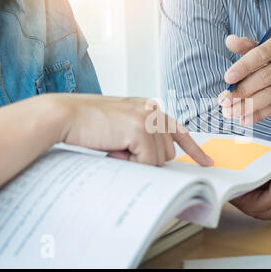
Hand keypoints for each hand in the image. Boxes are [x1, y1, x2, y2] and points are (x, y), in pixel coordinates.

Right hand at [53, 94, 213, 166]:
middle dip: (146, 160)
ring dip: (136, 162)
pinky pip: (147, 162)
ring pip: (158, 160)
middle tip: (119, 149)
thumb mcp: (120, 124)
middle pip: (167, 153)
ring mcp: (149, 118)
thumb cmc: (86, 123)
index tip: (206, 163)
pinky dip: (131, 163)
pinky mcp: (141, 129)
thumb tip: (156, 159)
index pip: (178, 130)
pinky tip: (113, 149)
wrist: (64, 115)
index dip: (193, 150)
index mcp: (149, 108)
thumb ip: (140, 136)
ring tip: (113, 146)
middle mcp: (153, 110)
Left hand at [219, 35, 270, 124]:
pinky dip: (258, 115)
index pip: (261, 54)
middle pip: (264, 77)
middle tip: (224, 101)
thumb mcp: (263, 53)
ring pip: (270, 94)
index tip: (227, 79)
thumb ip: (245, 48)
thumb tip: (229, 41)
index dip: (243, 67)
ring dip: (247, 106)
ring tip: (230, 112)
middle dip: (242, 91)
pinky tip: (245, 119)